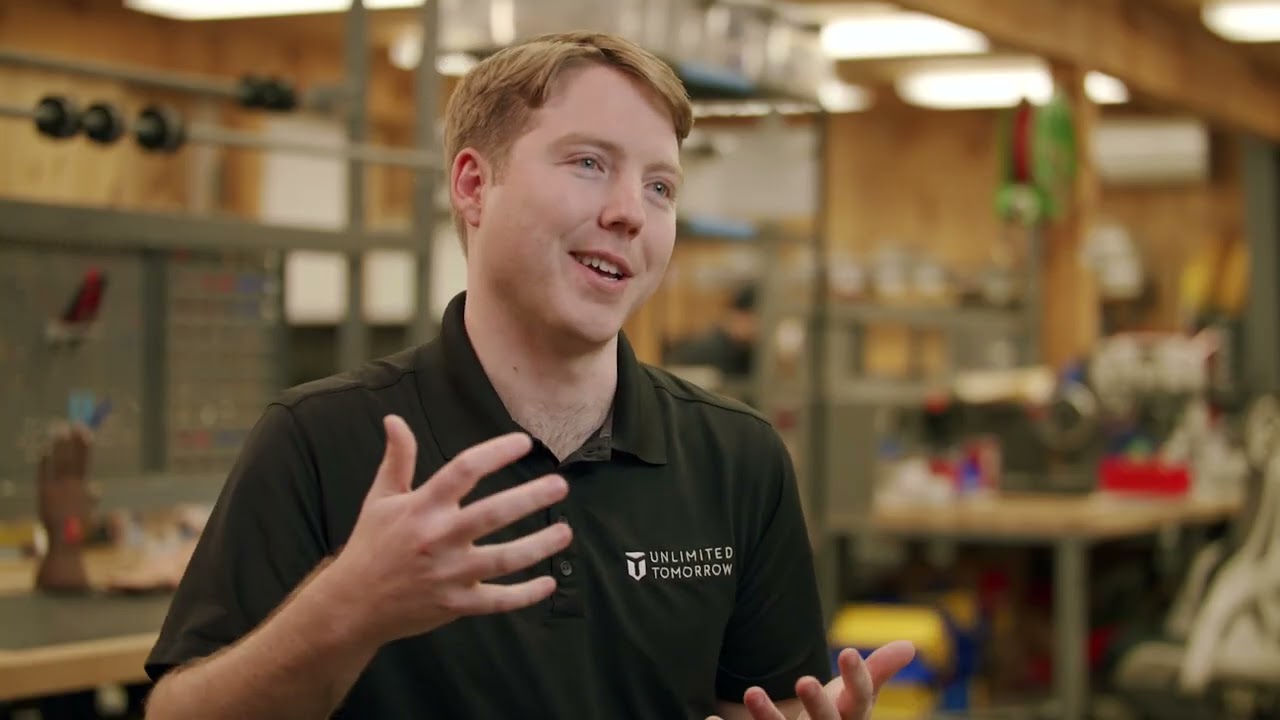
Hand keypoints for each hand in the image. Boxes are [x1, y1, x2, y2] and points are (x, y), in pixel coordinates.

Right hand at [324, 415, 571, 646]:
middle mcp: (439, 538)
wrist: (353, 604)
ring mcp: (449, 574)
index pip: (464, 470)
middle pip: (493, 514)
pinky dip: (525, 594)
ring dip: (539, 545)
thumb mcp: (380, 498)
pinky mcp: (456, 604)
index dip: (496, 453)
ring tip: (566, 531)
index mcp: (422, 507)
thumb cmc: (371, 545)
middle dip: (530, 497)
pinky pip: (498, 599)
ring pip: (504, 559)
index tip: (523, 442)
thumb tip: (395, 420)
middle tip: (560, 484)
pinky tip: (549, 582)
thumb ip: (397, 459)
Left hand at [713, 641, 916, 719]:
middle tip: (804, 679)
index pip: (861, 699)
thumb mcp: (857, 699)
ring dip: (767, 716)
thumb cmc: (837, 718)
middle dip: (817, 705)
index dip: (858, 677)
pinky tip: (710, 717)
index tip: (848, 650)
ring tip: (751, 691)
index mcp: (852, 719)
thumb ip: (878, 672)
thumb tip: (911, 646)